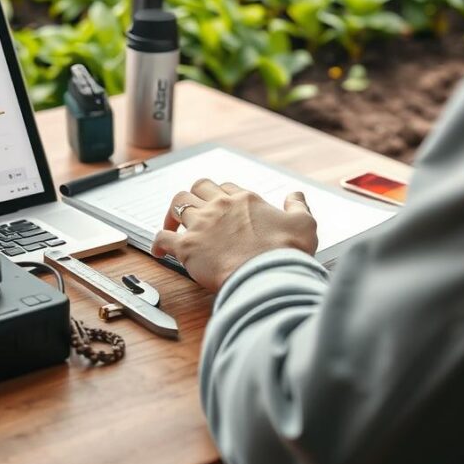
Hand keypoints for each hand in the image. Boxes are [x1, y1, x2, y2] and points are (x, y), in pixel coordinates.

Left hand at [151, 179, 318, 291]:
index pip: (226, 187)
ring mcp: (201, 224)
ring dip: (173, 212)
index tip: (222, 207)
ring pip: (177, 204)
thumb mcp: (304, 224)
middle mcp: (219, 206)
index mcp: (244, 200)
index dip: (222, 195)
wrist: (268, 276)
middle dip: (195, 195)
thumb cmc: (286, 253)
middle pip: (197, 187)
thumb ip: (299, 206)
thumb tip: (296, 195)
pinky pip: (162, 237)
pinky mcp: (187, 247)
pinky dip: (158, 242)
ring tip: (173, 224)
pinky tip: (159, 251)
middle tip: (194, 210)